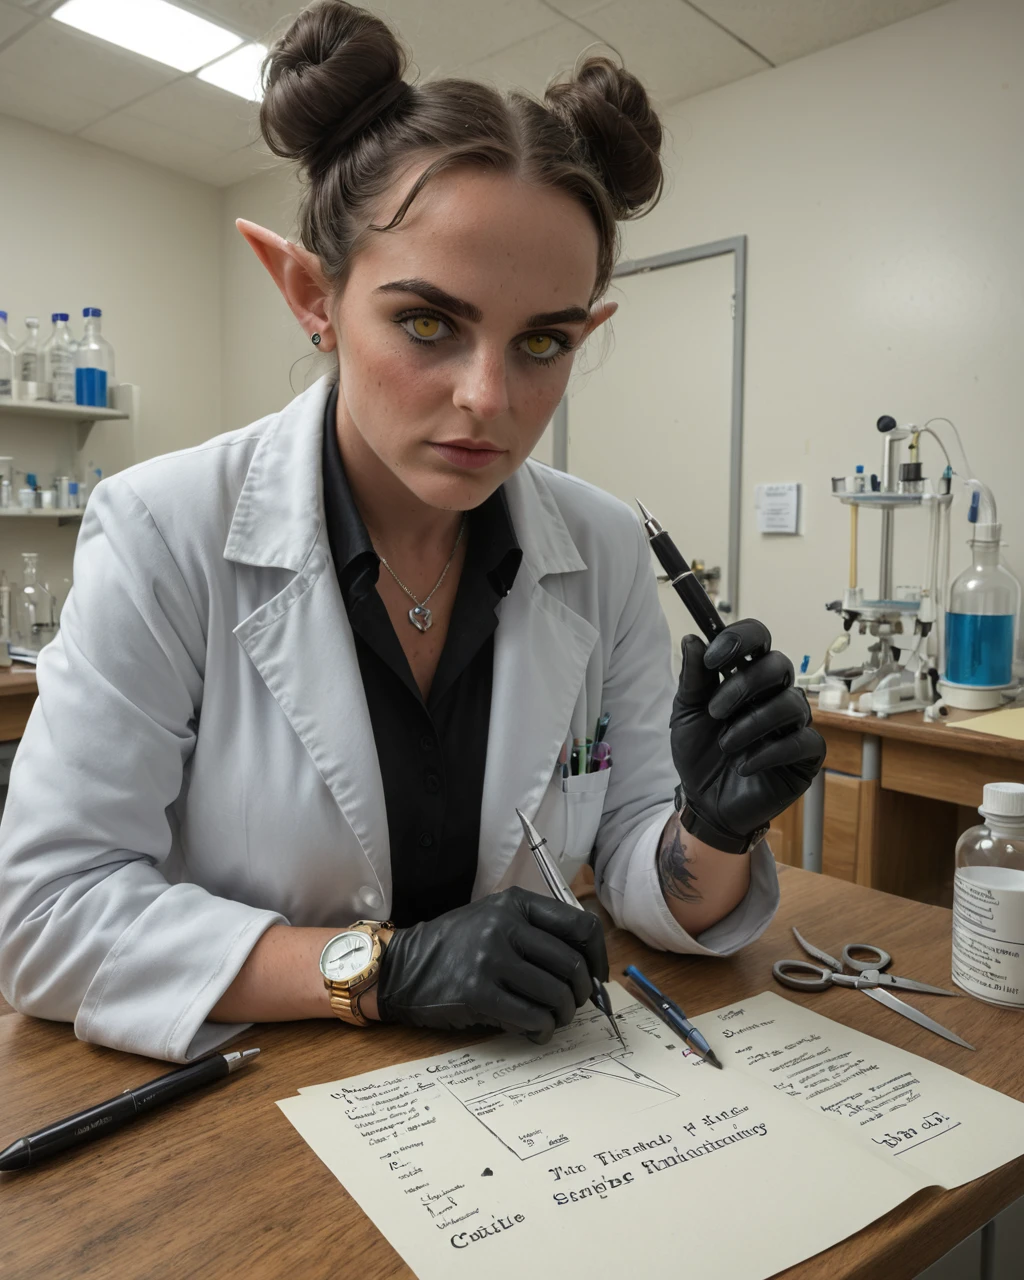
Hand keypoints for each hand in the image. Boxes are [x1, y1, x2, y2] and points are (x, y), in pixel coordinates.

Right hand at [375, 887, 607, 1043]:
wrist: (403, 967)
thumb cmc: (456, 946)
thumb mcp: (495, 918)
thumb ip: (537, 931)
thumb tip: (589, 967)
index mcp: (516, 904)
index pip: (581, 926)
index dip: (599, 956)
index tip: (598, 976)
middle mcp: (505, 926)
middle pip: (572, 966)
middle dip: (582, 994)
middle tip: (573, 1004)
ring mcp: (490, 959)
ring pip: (556, 995)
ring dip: (563, 1015)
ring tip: (552, 1019)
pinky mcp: (478, 994)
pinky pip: (532, 1018)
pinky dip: (542, 1030)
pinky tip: (534, 1030)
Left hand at [670, 619, 825, 850]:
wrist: (704, 803)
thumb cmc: (699, 753)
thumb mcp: (687, 714)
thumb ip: (693, 679)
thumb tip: (693, 639)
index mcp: (747, 676)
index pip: (759, 638)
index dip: (740, 639)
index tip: (713, 659)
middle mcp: (774, 694)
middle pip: (779, 665)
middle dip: (745, 683)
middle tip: (715, 711)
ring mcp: (793, 724)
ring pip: (792, 702)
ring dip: (753, 722)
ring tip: (726, 744)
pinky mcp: (805, 756)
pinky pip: (804, 741)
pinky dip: (771, 752)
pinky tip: (744, 765)